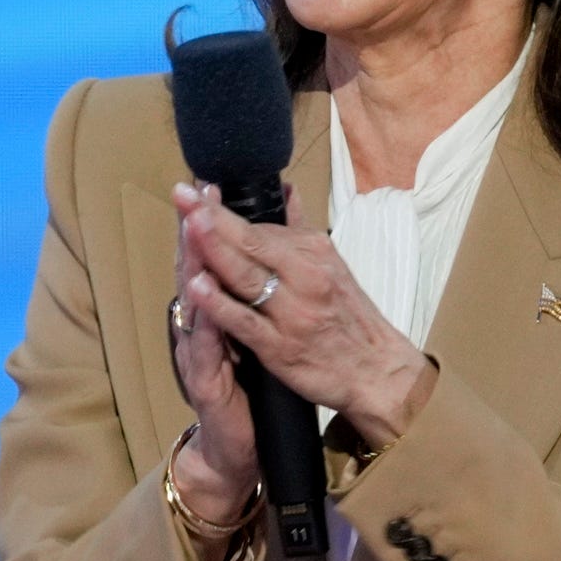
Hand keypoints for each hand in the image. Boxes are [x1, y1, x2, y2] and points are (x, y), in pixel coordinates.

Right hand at [166, 188, 259, 526]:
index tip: (209, 185)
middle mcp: (199, 327)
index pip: (208, 259)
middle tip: (192, 193)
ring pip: (192, 302)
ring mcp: (198, 353)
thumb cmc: (246, 386)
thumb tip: (267, 248)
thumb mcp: (253, 332)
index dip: (207, 222)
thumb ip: (249, 292)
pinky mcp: (204, 381)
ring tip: (193, 227)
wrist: (237, 446)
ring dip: (191, 264)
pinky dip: (202, 318)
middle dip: (194, 231)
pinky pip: (203, 345)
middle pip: (193, 270)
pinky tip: (199, 292)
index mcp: (213, 313)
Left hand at [171, 182, 432, 449]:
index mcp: (315, 252)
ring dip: (215, 249)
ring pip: (246, 276)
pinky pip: (245, 321)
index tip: (196, 189)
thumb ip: (300, 230)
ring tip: (188, 224)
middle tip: (183, 194)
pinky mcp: (281, 346)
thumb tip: (287, 191)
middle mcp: (306, 276)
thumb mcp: (331, 266)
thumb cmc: (350, 319)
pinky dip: (221, 303)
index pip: (261, 227)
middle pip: (251, 242)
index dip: (223, 209)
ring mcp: (292, 311)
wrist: (377, 372)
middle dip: (213, 217)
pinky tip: (197, 286)